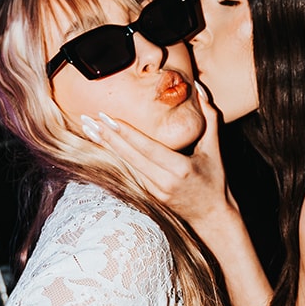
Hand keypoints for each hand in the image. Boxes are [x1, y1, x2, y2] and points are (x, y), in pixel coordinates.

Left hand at [79, 85, 236, 234]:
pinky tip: (102, 143)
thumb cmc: (215, 181)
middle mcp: (164, 182)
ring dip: (106, 146)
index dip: (126, 133)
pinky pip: (129, 172)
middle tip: (88, 118)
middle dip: (107, 136)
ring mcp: (154, 191)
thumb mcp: (215, 149)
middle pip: (130, 156)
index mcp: (181, 169)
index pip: (147, 148)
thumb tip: (200, 87)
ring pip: (126, 164)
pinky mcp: (148, 196)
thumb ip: (210, 118)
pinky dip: (115, 156)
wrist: (212, 218)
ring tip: (89, 128)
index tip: (107, 117)